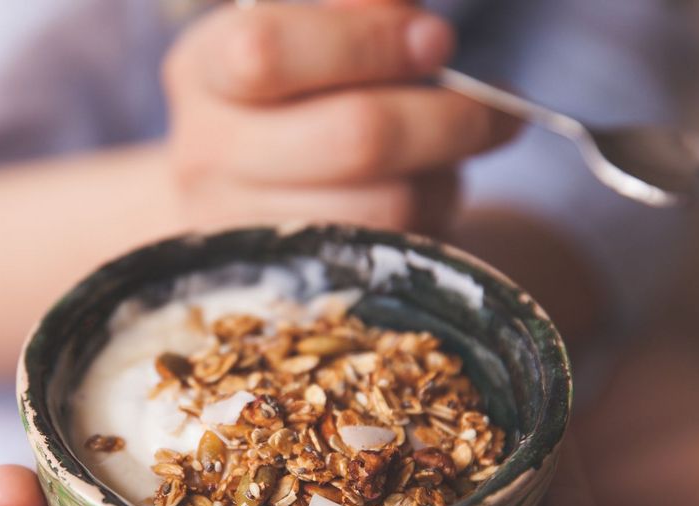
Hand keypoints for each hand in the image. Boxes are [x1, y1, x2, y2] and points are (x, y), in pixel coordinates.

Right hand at [164, 0, 518, 235]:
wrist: (245, 197)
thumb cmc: (296, 98)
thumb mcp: (314, 36)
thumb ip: (361, 14)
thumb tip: (414, 30)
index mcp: (204, 72)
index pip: (265, 53)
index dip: (365, 43)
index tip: (435, 41)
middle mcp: (208, 155)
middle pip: (353, 136)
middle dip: (444, 116)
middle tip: (494, 108)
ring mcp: (244, 230)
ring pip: (386, 204)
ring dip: (442, 174)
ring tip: (450, 153)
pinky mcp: (292, 287)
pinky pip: (393, 251)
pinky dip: (428, 217)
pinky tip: (423, 192)